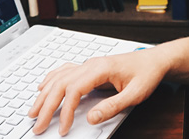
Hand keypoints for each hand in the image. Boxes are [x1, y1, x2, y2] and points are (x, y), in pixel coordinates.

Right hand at [27, 48, 166, 135]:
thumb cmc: (146, 74)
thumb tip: (91, 118)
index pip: (73, 90)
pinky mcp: (90, 67)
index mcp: (100, 68)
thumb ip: (113, 106)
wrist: (155, 60)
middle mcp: (90, 64)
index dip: (64, 111)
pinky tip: (43, 87)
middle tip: (37, 125)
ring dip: (44, 94)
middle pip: (60, 84)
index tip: (62, 128)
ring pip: (59, 77)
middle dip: (46, 105)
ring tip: (33, 110)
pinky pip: (64, 71)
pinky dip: (51, 80)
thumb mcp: (135, 95)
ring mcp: (89, 64)